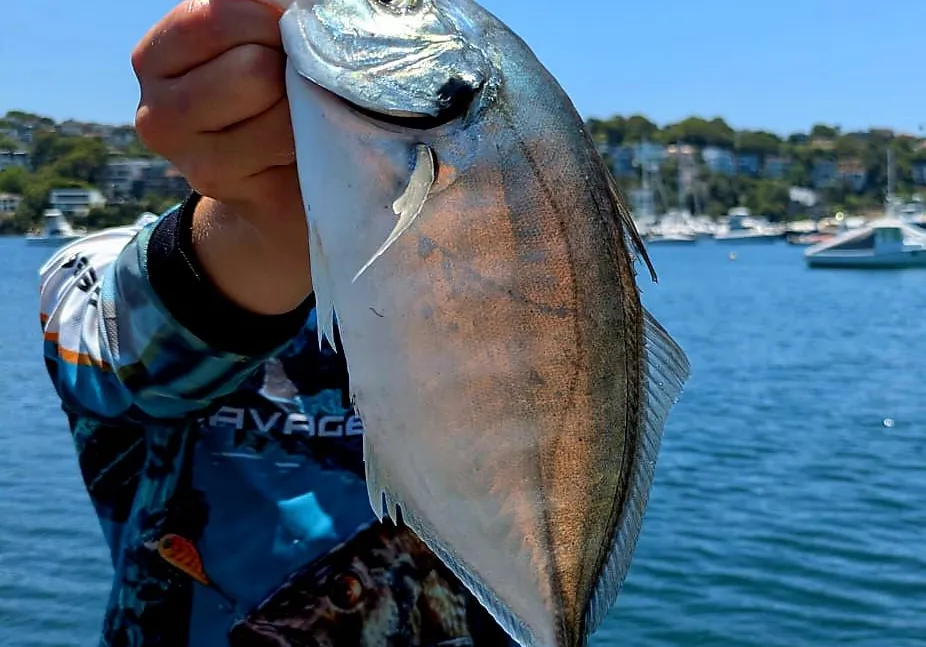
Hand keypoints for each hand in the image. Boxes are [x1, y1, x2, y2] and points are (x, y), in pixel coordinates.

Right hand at [132, 0, 310, 314]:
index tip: (279, 39)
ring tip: (296, 118)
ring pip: (278, 109)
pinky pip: (293, 146)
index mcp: (155, 59)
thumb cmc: (269, 100)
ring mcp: (191, 161)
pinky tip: (299, 149)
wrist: (276, 188)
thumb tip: (291, 4)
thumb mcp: (249, 47)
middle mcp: (157, 113)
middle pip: (254, 67)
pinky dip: (312, 140)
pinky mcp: (238, 195)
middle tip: (289, 86)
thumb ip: (256, 17)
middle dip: (288, 69)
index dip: (267, 20)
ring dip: (304, 107)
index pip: (216, 16)